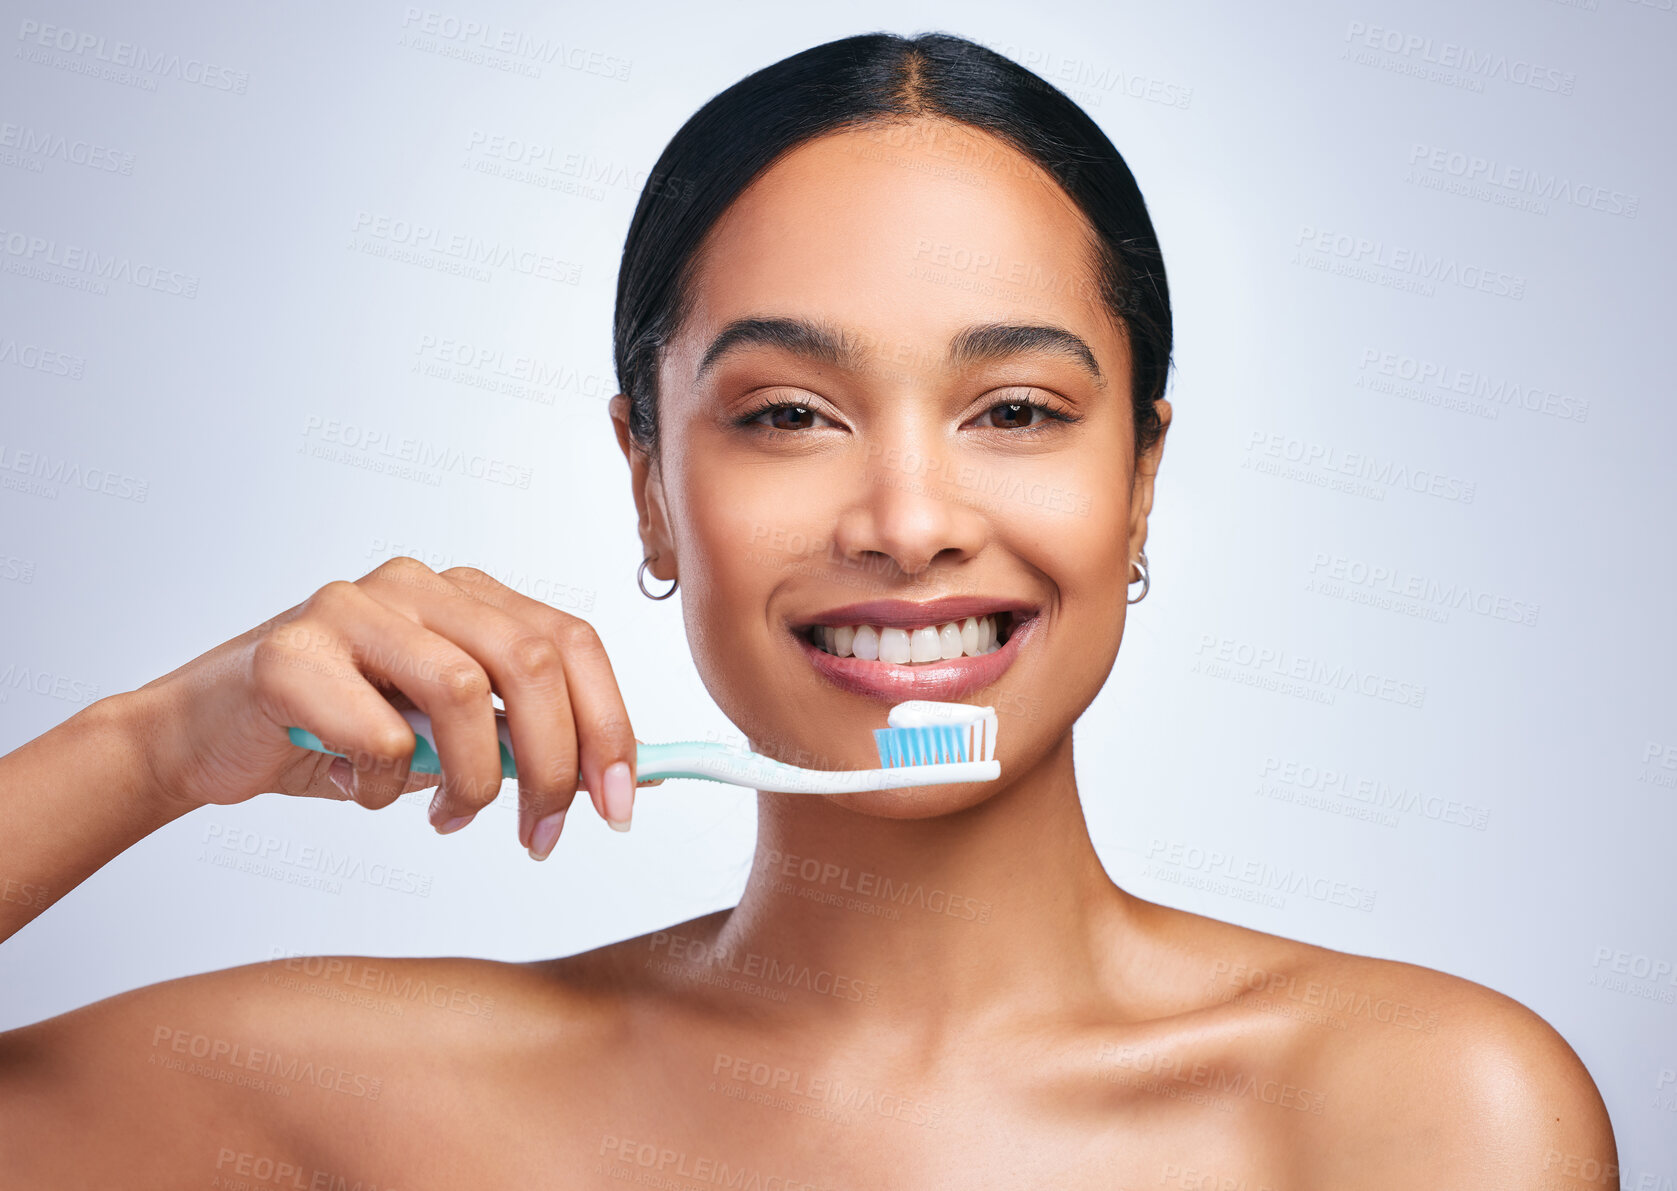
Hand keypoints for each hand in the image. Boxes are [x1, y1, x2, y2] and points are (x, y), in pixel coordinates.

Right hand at [133, 556, 655, 857]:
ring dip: (472, 779)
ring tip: (450, 816)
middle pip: (532, 661)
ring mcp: (353, 607)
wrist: (207, 737)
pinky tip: (355, 786)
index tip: (621, 805)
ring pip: (464, 691)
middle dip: (554, 765)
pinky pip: (379, 732)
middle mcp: (420, 585)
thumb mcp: (453, 740)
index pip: (573, 642)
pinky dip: (382, 784)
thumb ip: (526, 743)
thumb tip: (627, 783)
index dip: (611, 725)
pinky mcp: (291, 651)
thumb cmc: (339, 734)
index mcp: (470, 596)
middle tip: (543, 833)